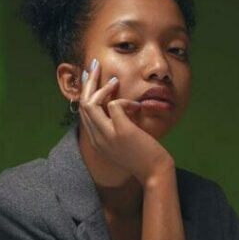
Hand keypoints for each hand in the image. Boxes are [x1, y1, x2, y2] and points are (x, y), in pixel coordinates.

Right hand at [77, 58, 174, 184]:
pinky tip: (137, 106)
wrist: (155, 174)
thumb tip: (117, 106)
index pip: (83, 112)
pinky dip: (125, 100)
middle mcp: (97, 138)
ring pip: (91, 103)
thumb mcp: (124, 143)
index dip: (85, 92)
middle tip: (94, 65)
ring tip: (115, 81)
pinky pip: (115, 105)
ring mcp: (107, 135)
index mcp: (96, 141)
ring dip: (102, 87)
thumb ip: (116, 127)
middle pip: (83, 104)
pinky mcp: (121, 131)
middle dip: (88, 82)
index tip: (89, 78)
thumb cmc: (144, 158)